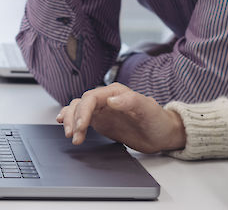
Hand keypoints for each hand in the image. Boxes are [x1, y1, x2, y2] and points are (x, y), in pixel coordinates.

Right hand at [56, 83, 185, 153]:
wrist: (162, 133)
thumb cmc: (157, 119)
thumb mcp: (147, 109)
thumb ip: (131, 101)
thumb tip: (111, 100)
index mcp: (115, 92)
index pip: (91, 98)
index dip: (83, 111)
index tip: (82, 126)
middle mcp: (106, 99)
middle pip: (81, 104)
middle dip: (74, 118)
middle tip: (74, 135)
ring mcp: (102, 110)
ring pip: (77, 109)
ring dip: (70, 120)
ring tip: (71, 135)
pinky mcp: (101, 121)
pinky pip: (81, 118)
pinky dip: (71, 120)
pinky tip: (65, 125)